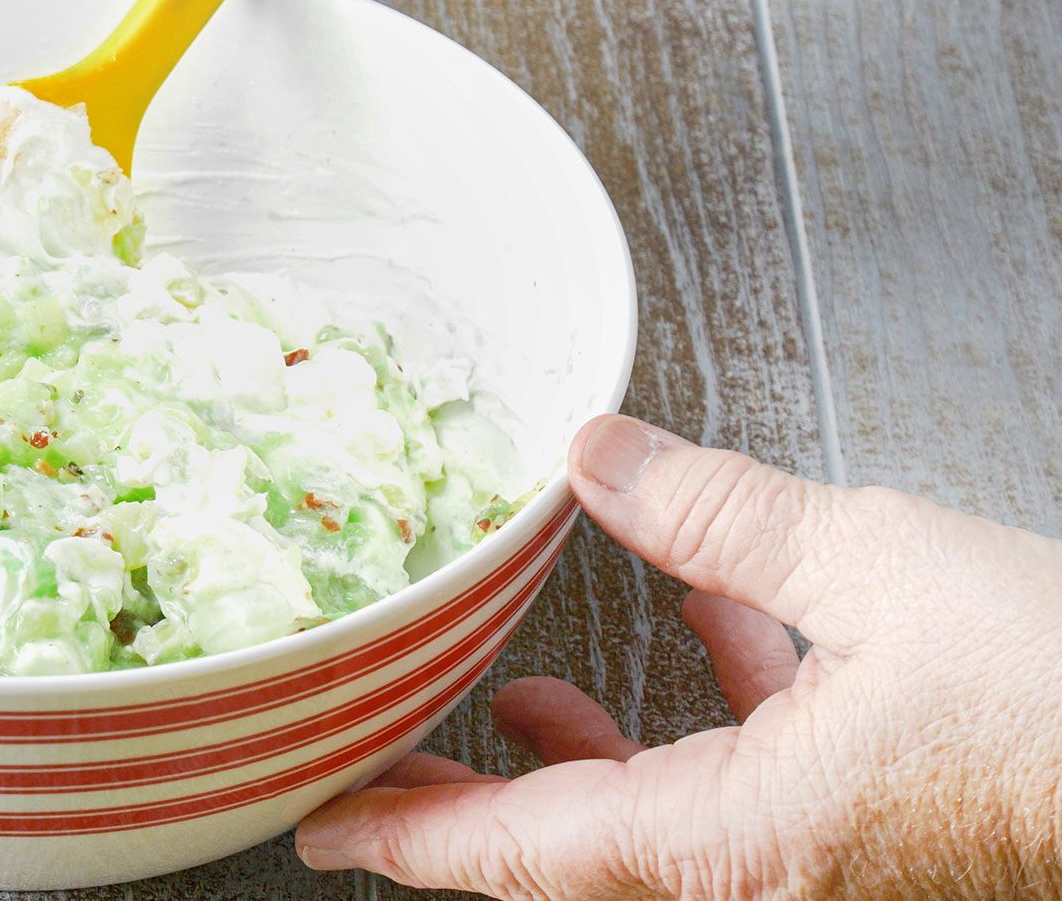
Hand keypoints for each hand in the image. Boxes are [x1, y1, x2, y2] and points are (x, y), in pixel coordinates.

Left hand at [296, 415, 1061, 898]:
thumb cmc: (1060, 698)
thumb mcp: (868, 566)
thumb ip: (710, 513)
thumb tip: (592, 455)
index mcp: (738, 846)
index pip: (523, 853)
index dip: (410, 837)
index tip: (325, 821)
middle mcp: (767, 884)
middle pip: (569, 857)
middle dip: (473, 802)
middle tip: (392, 759)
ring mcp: (821, 870)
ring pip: (657, 828)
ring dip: (585, 762)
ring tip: (523, 699)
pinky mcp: (874, 837)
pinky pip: (750, 794)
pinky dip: (707, 726)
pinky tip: (711, 634)